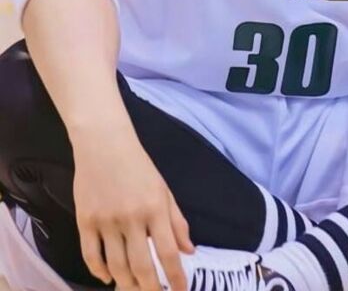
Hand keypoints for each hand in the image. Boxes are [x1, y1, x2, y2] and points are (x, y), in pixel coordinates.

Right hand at [72, 123, 193, 290]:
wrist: (104, 143)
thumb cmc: (138, 165)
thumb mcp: (163, 189)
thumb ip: (176, 221)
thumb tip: (189, 251)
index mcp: (155, 208)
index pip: (169, 253)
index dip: (176, 278)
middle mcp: (132, 217)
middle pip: (141, 267)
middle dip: (149, 289)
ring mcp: (106, 220)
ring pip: (116, 267)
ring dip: (125, 284)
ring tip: (132, 288)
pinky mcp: (85, 220)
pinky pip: (91, 256)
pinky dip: (99, 272)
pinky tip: (107, 278)